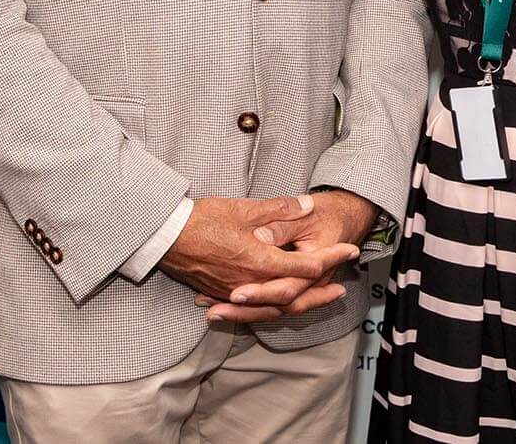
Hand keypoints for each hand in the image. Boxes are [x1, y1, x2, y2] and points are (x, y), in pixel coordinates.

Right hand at [161, 196, 358, 321]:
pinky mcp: (222, 294)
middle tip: (342, 290)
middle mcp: (251, 284)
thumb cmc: (203, 220)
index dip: (332, 257)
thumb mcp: (245, 209)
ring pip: (274, 308)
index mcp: (261, 262)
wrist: (165, 237)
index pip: (307, 265)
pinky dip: (272, 308)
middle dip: (321, 294)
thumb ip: (280, 209)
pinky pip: (254, 310)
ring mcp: (235, 293)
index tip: (350, 251)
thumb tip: (307, 205)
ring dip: (299, 304)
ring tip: (318, 299)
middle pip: (295, 297)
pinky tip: (279, 304)